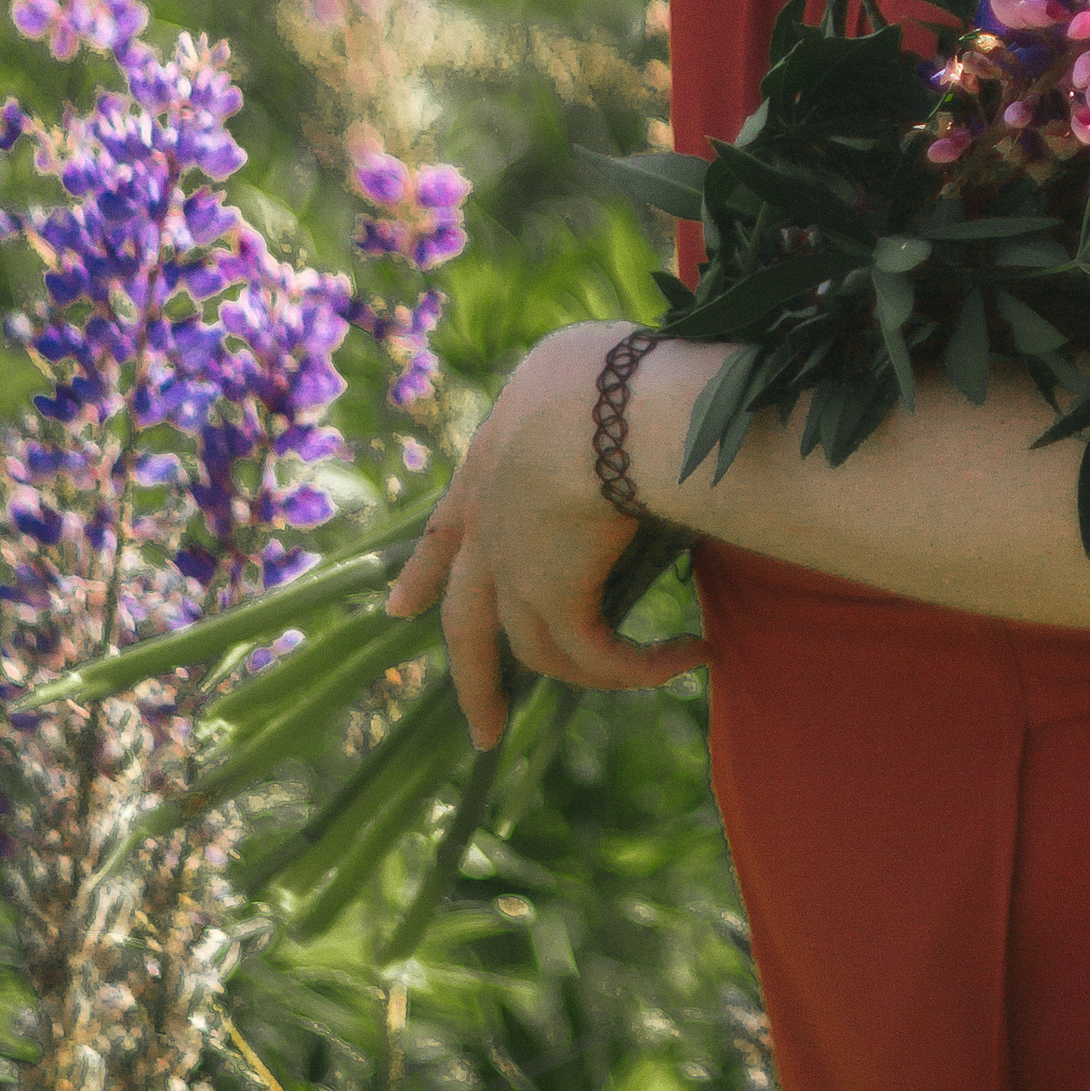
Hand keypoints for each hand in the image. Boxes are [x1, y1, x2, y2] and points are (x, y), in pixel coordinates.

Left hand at [385, 319, 712, 748]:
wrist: (595, 410)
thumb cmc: (596, 372)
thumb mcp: (568, 366)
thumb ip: (574, 393)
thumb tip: (612, 397)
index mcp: (487, 465)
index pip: (447, 527)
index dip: (426, 571)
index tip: (399, 608)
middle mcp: (490, 530)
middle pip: (465, 620)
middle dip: (472, 675)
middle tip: (482, 723)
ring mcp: (518, 573)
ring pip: (529, 652)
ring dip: (579, 680)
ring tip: (629, 687)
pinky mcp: (559, 603)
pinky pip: (601, 655)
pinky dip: (643, 665)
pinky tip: (690, 655)